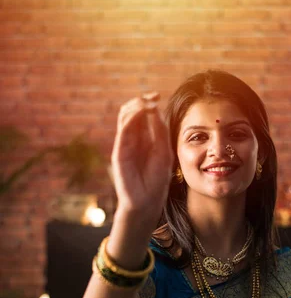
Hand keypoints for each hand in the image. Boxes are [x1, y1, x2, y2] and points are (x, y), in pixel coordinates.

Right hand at [111, 92, 172, 222]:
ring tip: (146, 103)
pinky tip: (139, 113)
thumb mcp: (163, 151)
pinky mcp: (119, 151)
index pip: (144, 114)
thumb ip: (160, 131)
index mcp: (145, 137)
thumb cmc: (157, 179)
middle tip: (152, 97)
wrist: (147, 201)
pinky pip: (122, 130)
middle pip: (132, 111)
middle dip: (141, 101)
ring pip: (124, 117)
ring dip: (135, 106)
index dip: (149, 103)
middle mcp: (134, 138)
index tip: (157, 96)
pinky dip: (130, 118)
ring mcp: (125, 144)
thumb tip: (155, 108)